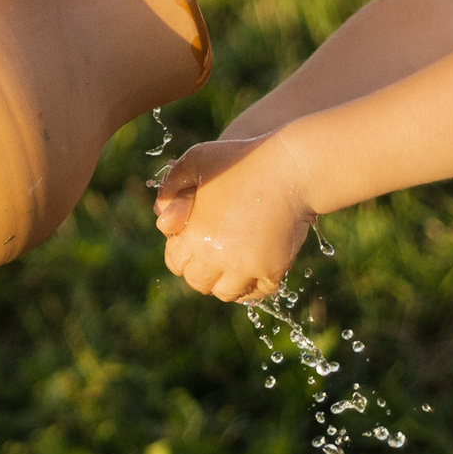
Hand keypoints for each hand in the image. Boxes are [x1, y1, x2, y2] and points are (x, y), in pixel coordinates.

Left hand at [152, 136, 315, 301]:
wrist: (291, 168)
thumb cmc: (241, 160)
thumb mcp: (195, 161)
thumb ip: (171, 189)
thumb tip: (161, 220)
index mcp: (193, 234)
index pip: (176, 263)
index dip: (182, 252)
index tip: (194, 240)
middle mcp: (217, 256)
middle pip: (199, 282)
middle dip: (201, 270)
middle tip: (212, 253)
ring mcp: (247, 266)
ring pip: (226, 293)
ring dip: (225, 282)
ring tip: (231, 262)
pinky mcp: (273, 269)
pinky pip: (257, 293)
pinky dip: (251, 287)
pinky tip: (251, 270)